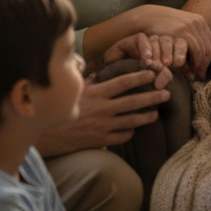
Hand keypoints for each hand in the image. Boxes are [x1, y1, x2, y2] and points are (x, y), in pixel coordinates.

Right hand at [35, 67, 171, 156]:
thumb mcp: (71, 89)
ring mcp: (103, 126)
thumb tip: (93, 70)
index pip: (124, 82)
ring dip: (147, 116)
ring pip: (132, 121)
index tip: (153, 73)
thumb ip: (86, 79)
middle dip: (153, 96)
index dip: (140, 76)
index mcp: (96, 93)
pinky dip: (129, 132)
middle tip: (167, 93)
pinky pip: (122, 136)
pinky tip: (133, 129)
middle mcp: (102, 109)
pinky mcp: (100, 140)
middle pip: (134, 101)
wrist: (44, 134)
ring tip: (156, 114)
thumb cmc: (56, 107)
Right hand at [131, 5, 210, 80]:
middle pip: (209, 48)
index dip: (209, 59)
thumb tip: (198, 61)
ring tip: (194, 74)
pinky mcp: (182, 31)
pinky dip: (196, 62)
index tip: (203, 69)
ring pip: (204, 51)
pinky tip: (191, 68)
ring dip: (200, 65)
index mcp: (200, 21)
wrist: (148, 17)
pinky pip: (196, 51)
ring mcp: (191, 26)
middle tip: (200, 75)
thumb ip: (191, 42)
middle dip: (205, 64)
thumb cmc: (163, 27)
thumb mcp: (181, 30)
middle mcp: (198, 22)